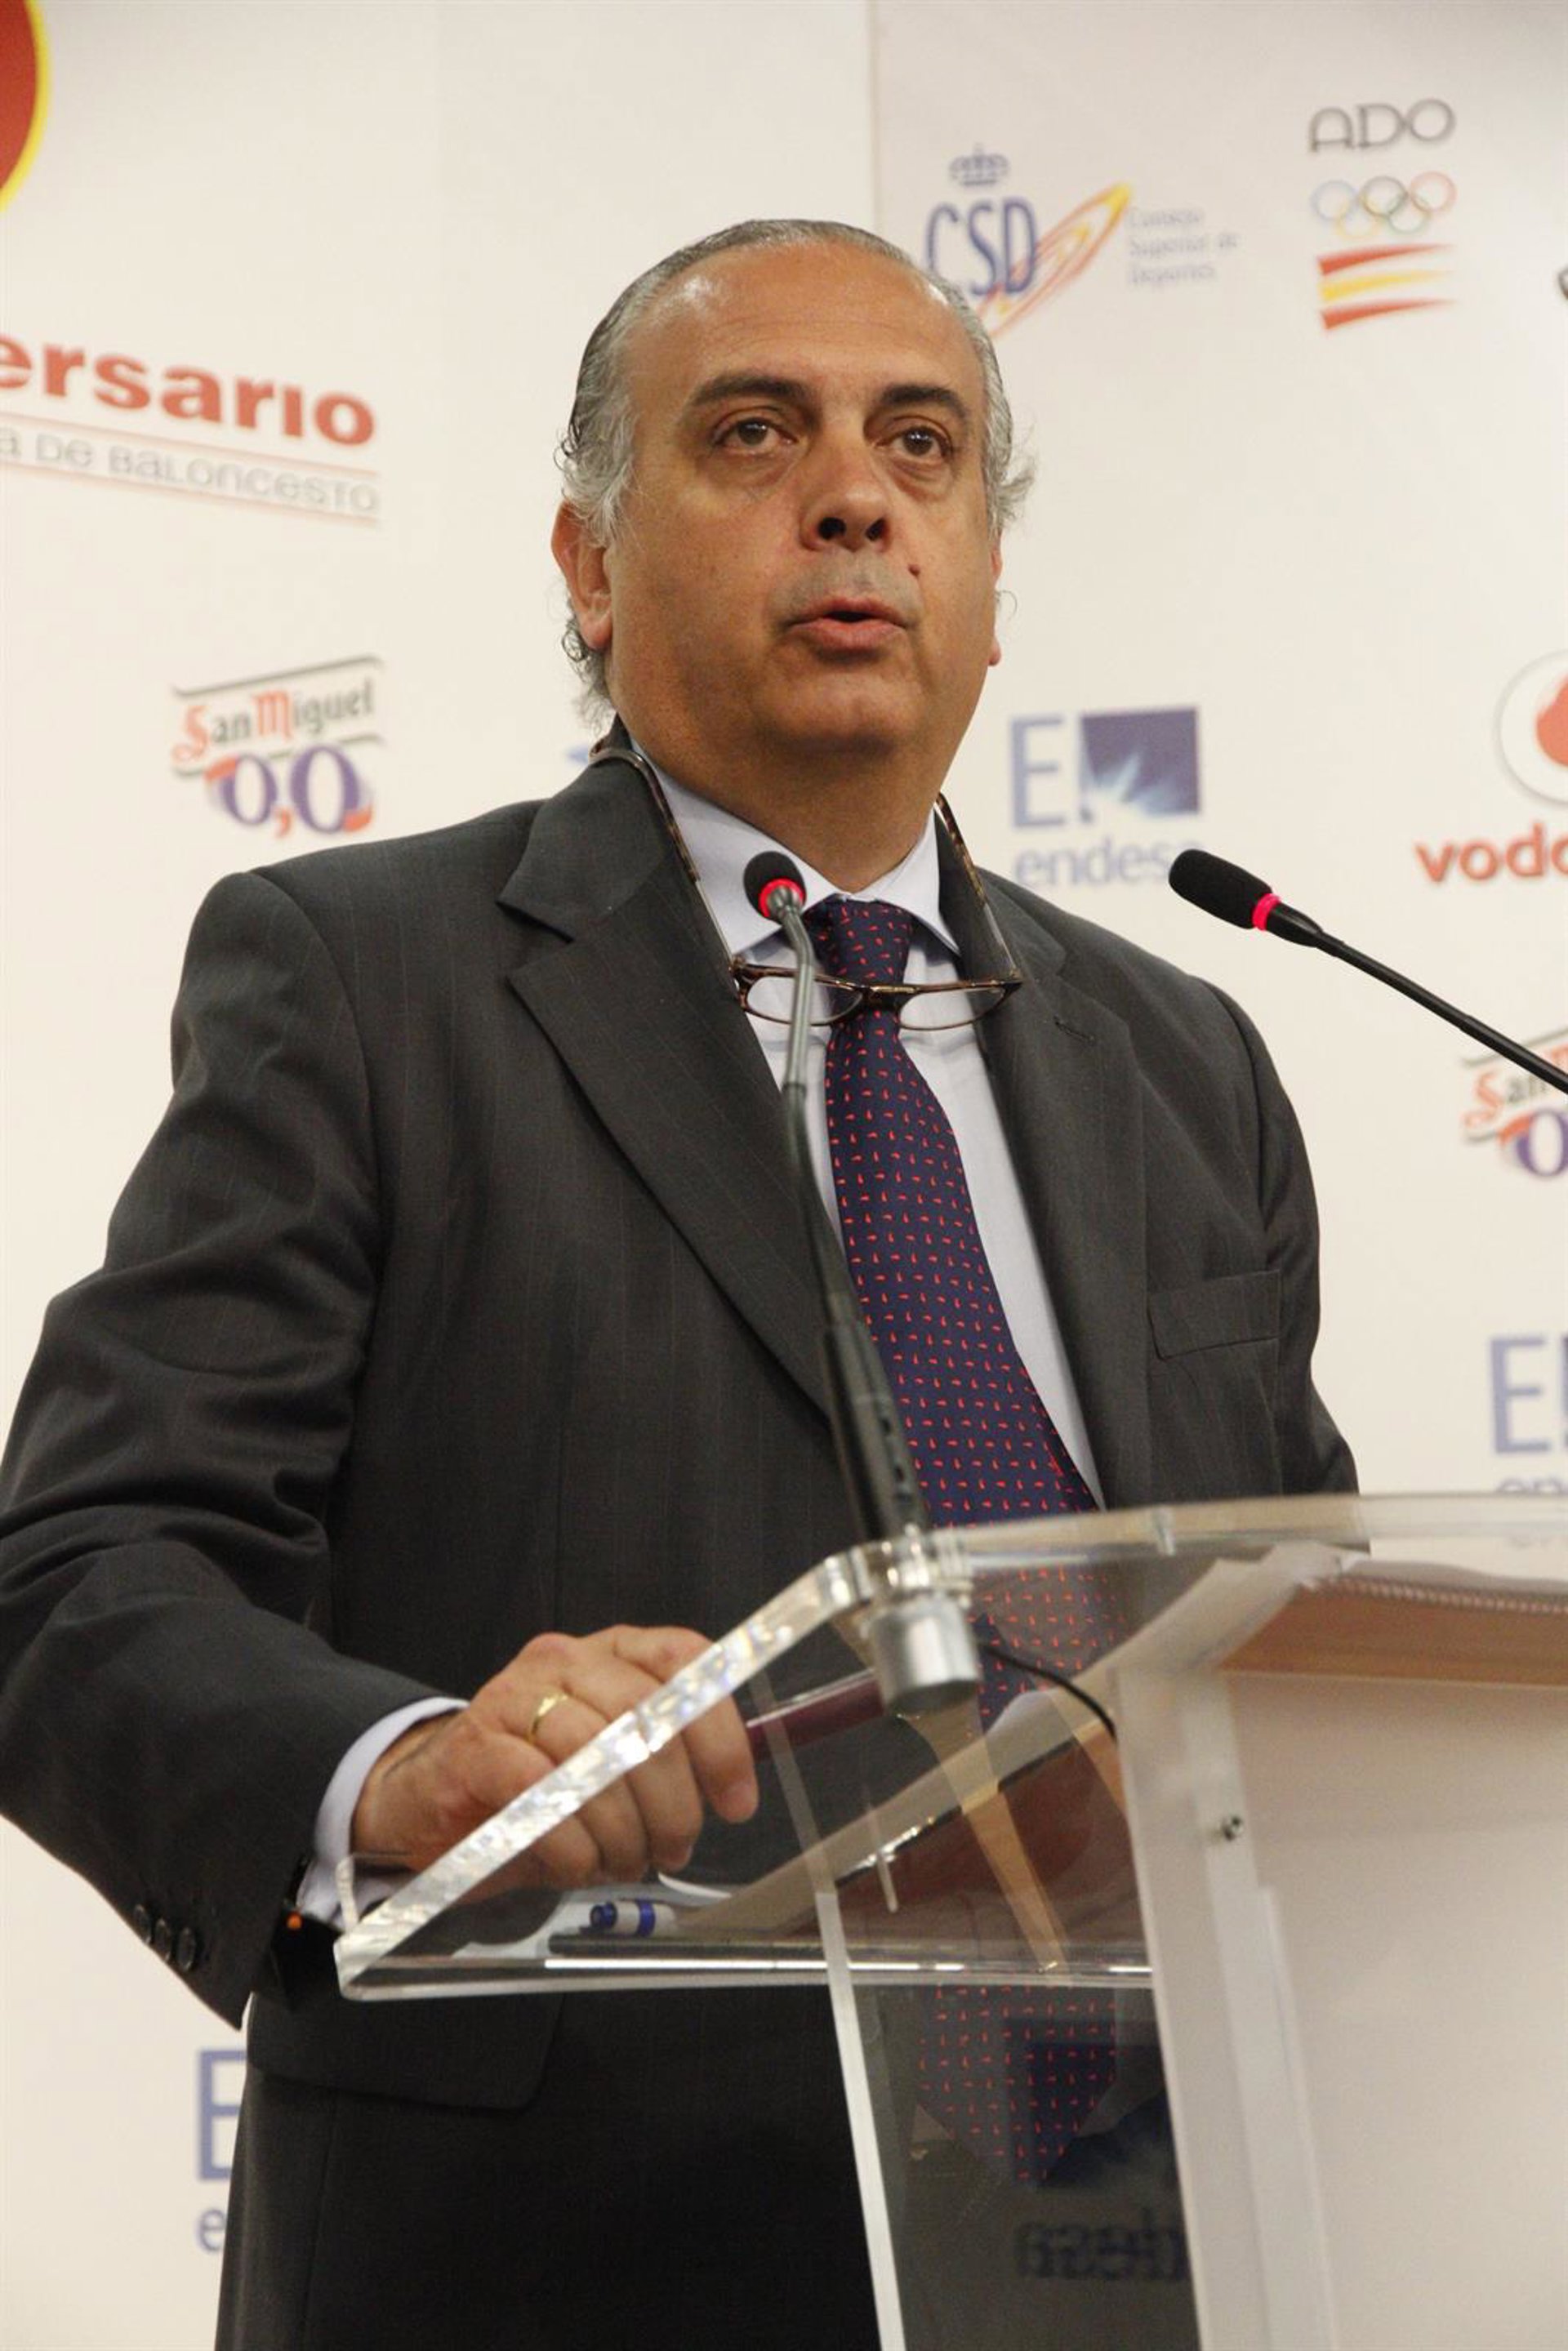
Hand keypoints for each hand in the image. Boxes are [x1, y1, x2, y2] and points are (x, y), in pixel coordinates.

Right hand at [351, 1625, 758, 1885]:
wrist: (432, 1796)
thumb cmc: (537, 1783)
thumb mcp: (611, 1763)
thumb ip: (666, 1761)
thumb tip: (727, 1795)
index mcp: (611, 1652)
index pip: (683, 1661)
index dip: (719, 1732)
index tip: (735, 1800)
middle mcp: (565, 1661)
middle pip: (643, 1714)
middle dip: (673, 1799)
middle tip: (674, 1847)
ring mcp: (514, 1698)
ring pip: (594, 1754)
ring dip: (623, 1827)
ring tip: (625, 1860)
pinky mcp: (474, 1748)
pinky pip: (540, 1792)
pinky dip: (572, 1840)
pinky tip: (579, 1863)